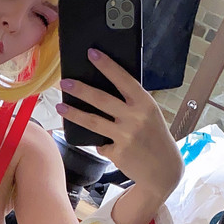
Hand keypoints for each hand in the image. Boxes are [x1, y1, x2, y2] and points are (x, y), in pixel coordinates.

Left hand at [58, 50, 183, 201]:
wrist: (164, 170)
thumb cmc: (155, 138)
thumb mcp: (150, 116)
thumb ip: (131, 104)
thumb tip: (102, 92)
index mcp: (146, 103)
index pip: (123, 79)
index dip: (107, 66)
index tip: (92, 53)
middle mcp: (136, 118)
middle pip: (101, 99)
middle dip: (80, 89)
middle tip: (64, 82)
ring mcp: (125, 136)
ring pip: (92, 121)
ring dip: (73, 113)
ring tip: (60, 106)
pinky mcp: (117, 152)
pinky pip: (100, 144)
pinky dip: (101, 143)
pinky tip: (107, 144)